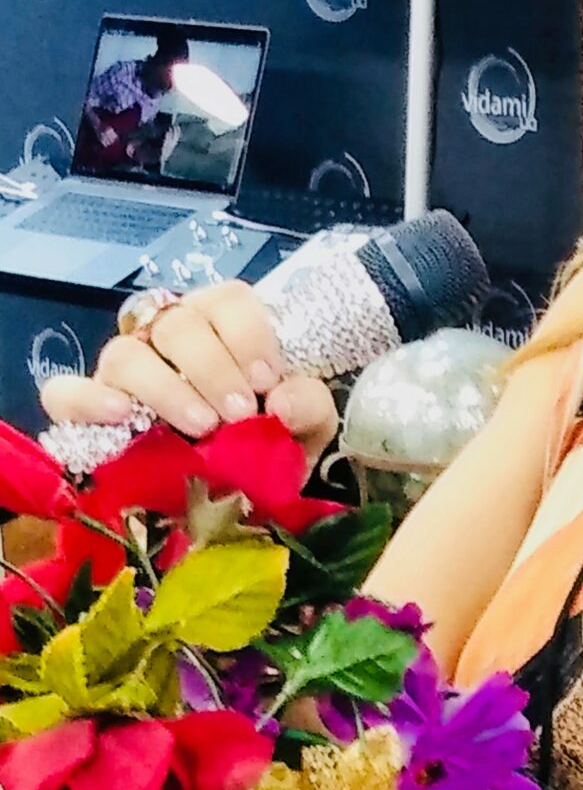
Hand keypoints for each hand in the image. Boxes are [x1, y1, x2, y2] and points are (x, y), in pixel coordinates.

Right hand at [39, 280, 339, 466]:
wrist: (246, 491)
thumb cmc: (274, 440)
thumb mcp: (308, 424)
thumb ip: (309, 404)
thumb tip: (281, 402)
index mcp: (225, 324)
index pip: (228, 299)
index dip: (247, 335)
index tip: (267, 381)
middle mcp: (170, 336)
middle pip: (177, 323)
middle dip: (212, 367)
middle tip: (238, 413)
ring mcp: (127, 370)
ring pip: (126, 353)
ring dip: (165, 388)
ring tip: (200, 425)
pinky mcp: (90, 408)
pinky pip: (66, 392)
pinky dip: (87, 399)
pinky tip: (120, 415)